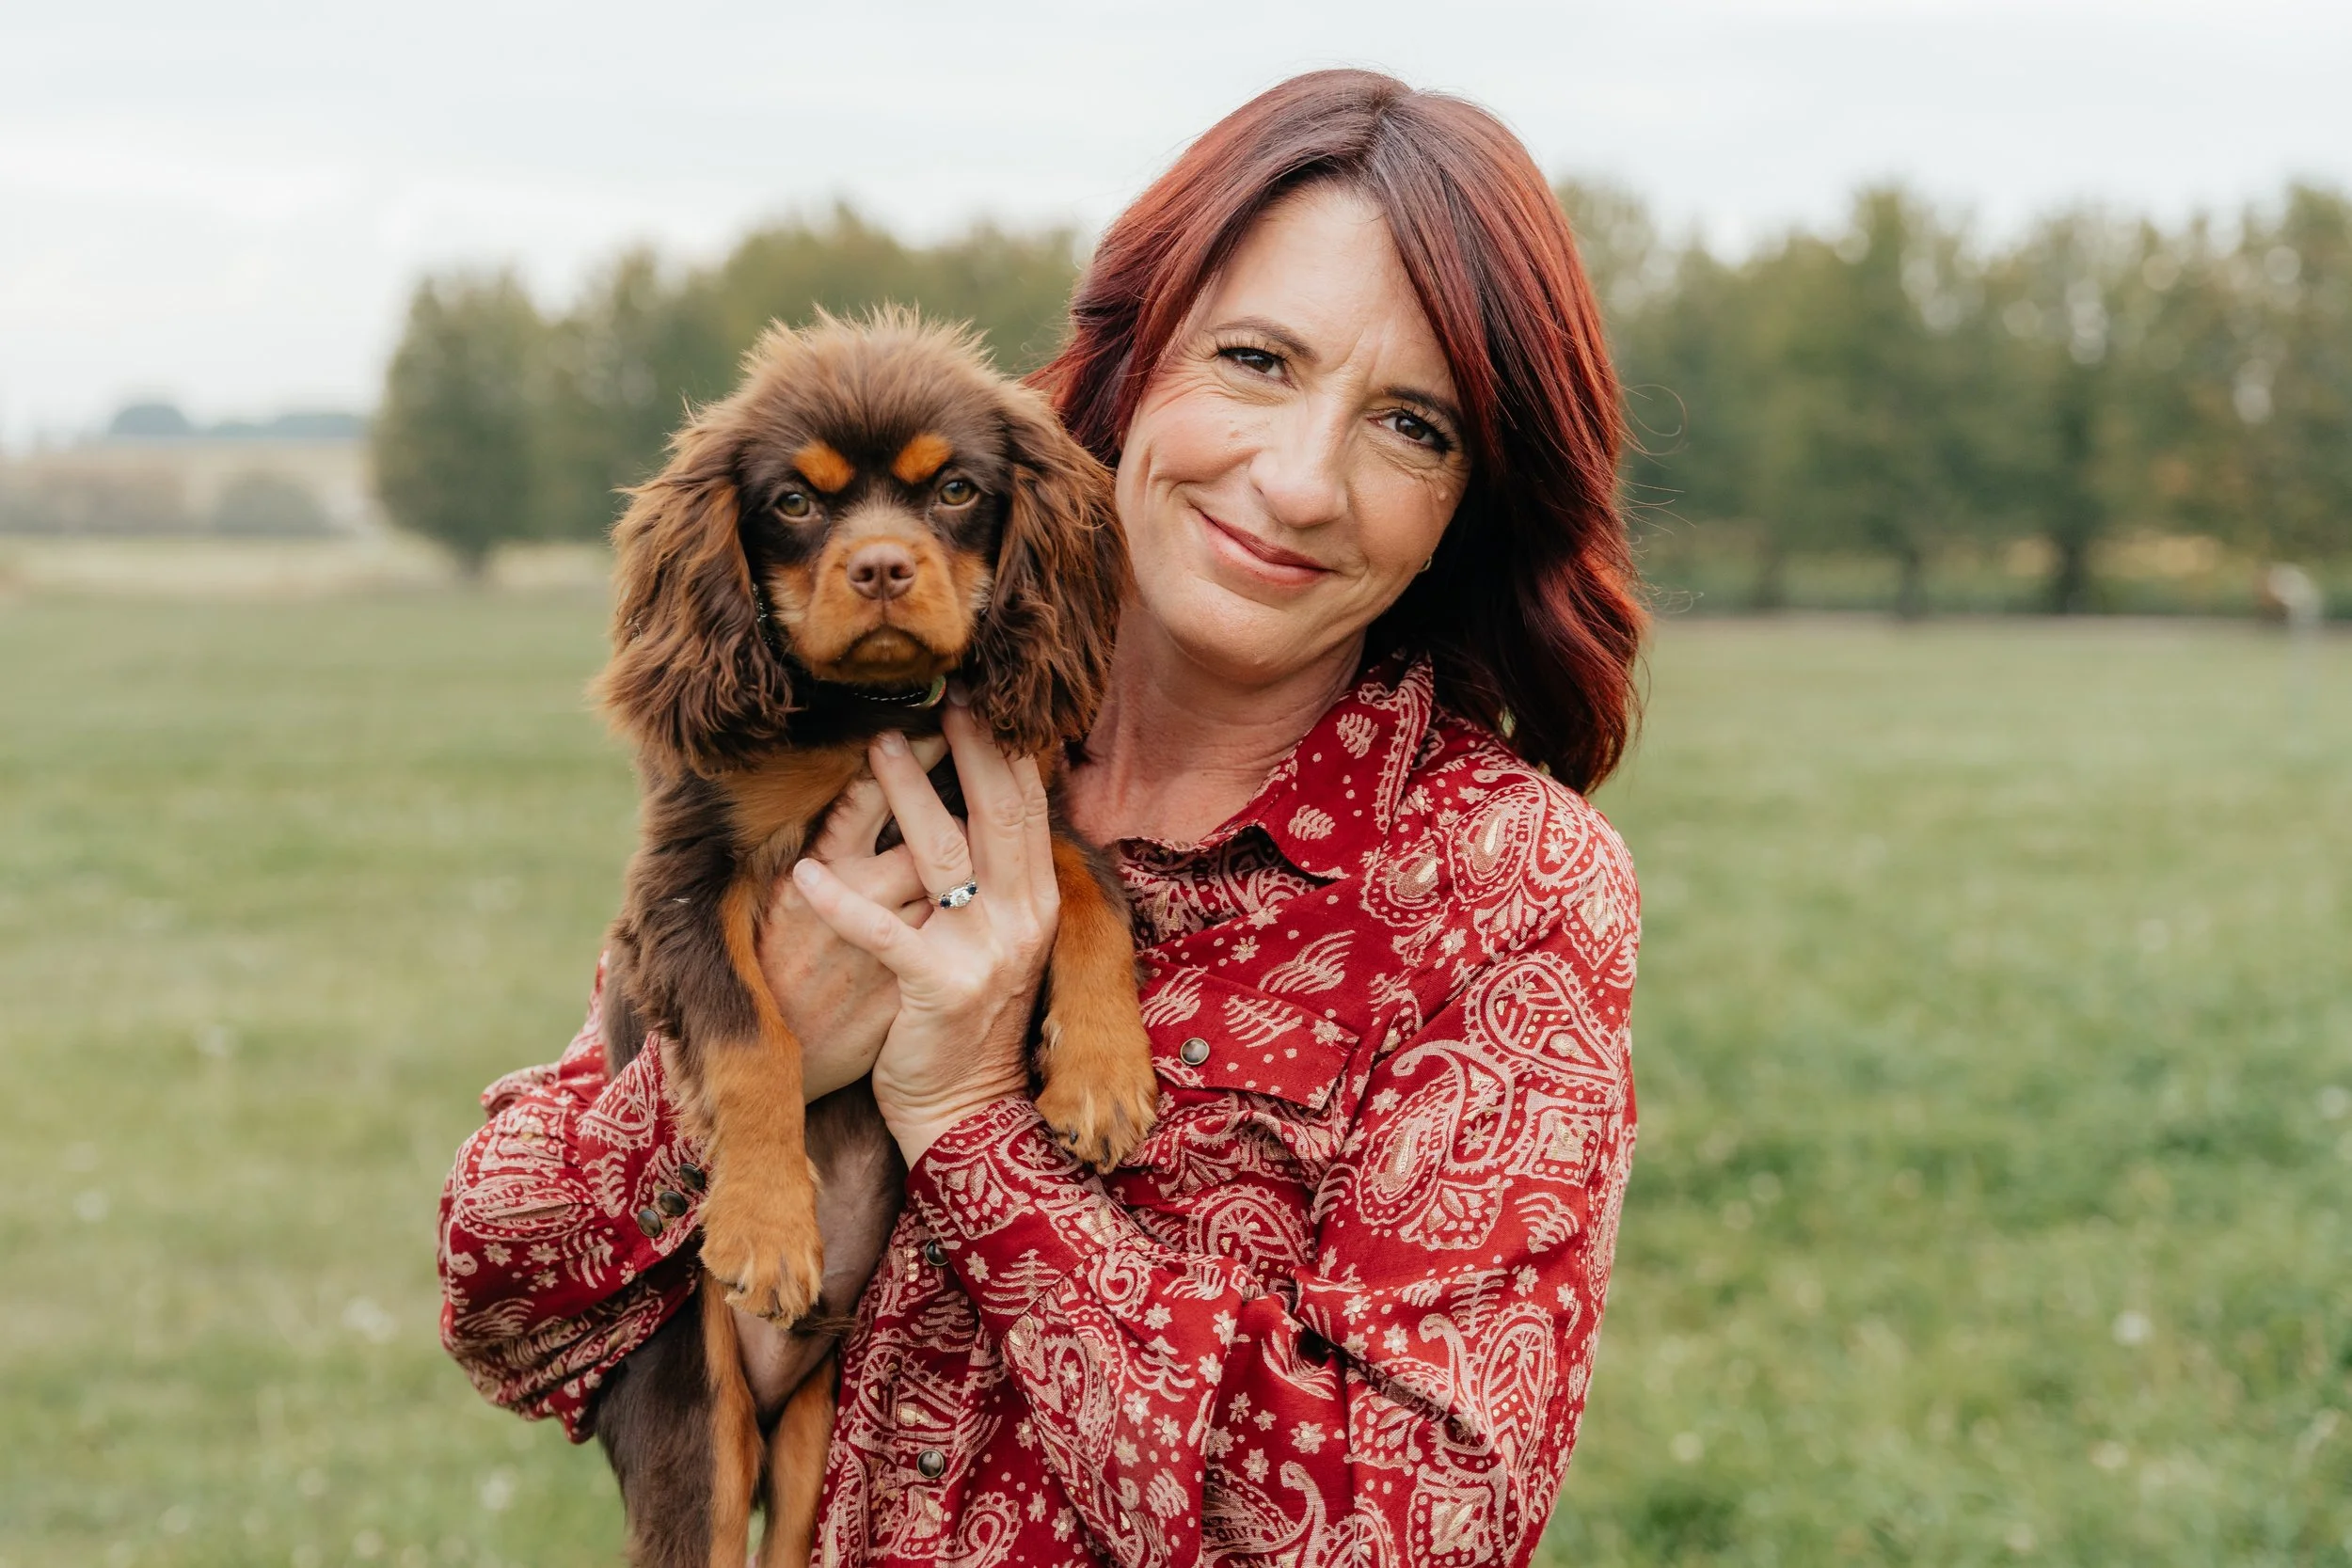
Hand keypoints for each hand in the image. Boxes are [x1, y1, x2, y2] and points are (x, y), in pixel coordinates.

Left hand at [791, 696, 1057, 1163]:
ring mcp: (985, 953)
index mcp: (1040, 900)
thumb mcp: (994, 938)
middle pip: (998, 814)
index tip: (976, 698)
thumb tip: (974, 799)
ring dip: (907, 795)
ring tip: (876, 746)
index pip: (1028, 806)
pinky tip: (804, 873)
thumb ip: (992, 877)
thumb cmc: (963, 1015)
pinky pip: (883, 933)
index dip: (1003, 749)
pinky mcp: (939, 989)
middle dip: (967, 750)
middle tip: (938, 698)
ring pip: (943, 855)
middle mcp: (1023, 919)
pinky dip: (840, 901)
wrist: (963, 1108)